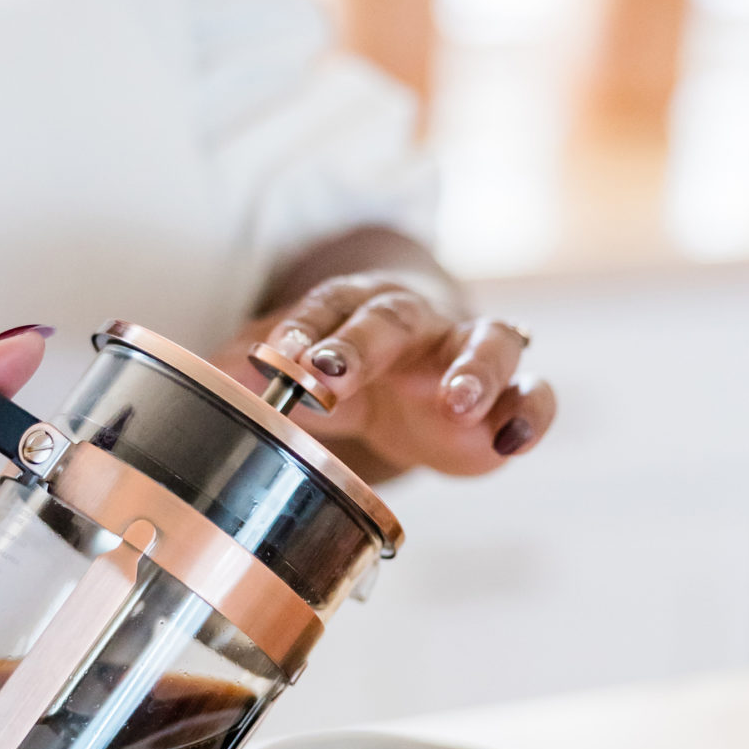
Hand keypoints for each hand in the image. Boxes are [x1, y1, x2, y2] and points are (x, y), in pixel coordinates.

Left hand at [220, 272, 554, 478]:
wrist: (429, 381)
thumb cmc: (361, 368)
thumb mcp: (308, 365)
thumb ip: (263, 367)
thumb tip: (211, 374)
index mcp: (362, 306)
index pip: (330, 307)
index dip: (304, 330)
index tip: (279, 358)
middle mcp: (420, 321)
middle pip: (396, 319)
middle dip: (363, 345)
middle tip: (332, 374)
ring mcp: (472, 353)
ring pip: (489, 341)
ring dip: (475, 369)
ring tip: (457, 402)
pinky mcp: (510, 398)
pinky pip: (536, 395)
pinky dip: (530, 414)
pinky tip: (511, 442)